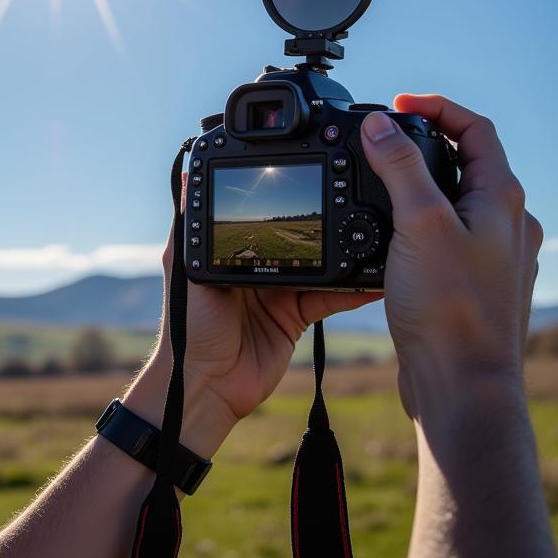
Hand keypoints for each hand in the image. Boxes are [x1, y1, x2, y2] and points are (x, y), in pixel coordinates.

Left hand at [153, 177, 380, 428]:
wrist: (208, 385)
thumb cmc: (188, 326)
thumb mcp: (185, 267)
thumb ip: (190, 224)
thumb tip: (186, 172)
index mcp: (228, 250)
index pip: (257, 217)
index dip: (276, 200)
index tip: (302, 173)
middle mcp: (255, 266)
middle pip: (292, 237)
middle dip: (316, 221)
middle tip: (346, 193)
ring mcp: (279, 290)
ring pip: (316, 262)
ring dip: (337, 249)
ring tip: (364, 226)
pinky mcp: (297, 316)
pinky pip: (329, 296)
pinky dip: (350, 287)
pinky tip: (371, 273)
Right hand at [360, 94, 542, 417]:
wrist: (462, 385)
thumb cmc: (451, 308)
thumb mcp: (418, 222)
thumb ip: (399, 166)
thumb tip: (380, 125)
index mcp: (502, 199)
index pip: (475, 129)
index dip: (436, 108)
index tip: (396, 104)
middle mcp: (506, 223)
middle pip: (466, 162)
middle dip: (422, 144)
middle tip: (381, 143)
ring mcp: (493, 254)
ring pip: (455, 200)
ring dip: (418, 184)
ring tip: (377, 186)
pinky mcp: (473, 282)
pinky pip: (447, 234)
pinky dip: (417, 221)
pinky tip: (388, 237)